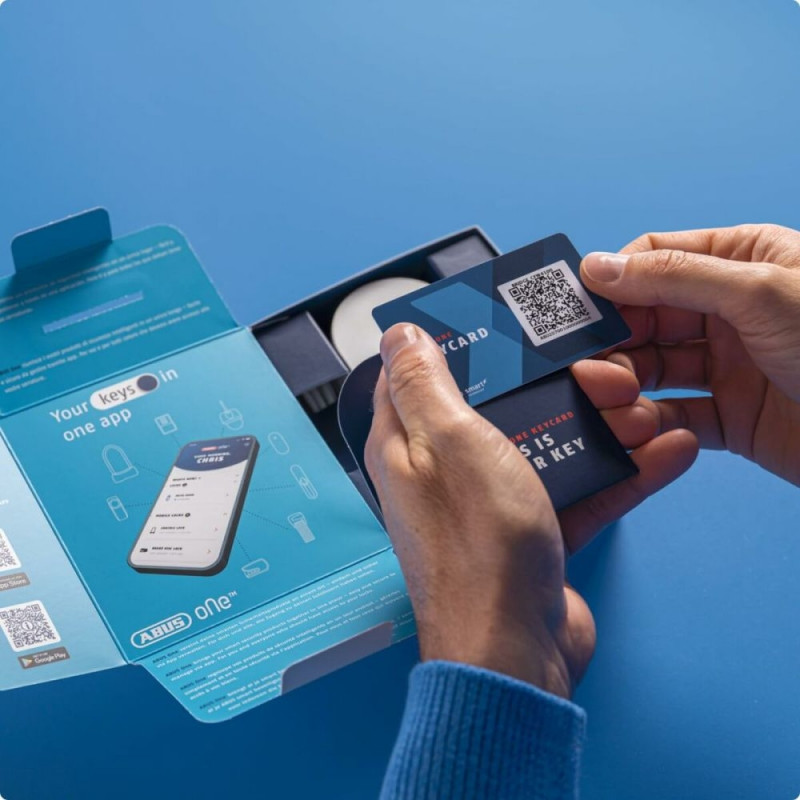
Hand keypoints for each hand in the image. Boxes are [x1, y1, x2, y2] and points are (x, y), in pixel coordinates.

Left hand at [365, 324, 695, 697]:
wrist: (515, 648)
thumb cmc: (475, 547)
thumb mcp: (448, 440)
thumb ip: (424, 383)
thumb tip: (398, 334)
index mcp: (409, 443)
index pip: (421, 372)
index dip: (459, 340)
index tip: (502, 323)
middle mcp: (445, 469)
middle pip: (499, 403)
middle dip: (550, 382)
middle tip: (601, 371)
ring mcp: (492, 500)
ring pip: (544, 442)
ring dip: (596, 424)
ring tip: (639, 410)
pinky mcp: (534, 529)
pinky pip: (577, 488)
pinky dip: (617, 472)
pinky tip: (660, 454)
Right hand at [580, 224, 799, 485]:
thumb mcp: (761, 293)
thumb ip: (675, 277)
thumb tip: (600, 266)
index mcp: (744, 261)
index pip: (658, 258)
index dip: (615, 280)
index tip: (577, 307)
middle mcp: (730, 311)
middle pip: (646, 317)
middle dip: (615, 340)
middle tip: (587, 363)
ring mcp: (728, 365)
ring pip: (653, 369)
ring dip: (627, 385)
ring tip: (614, 400)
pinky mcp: (730, 417)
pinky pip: (674, 415)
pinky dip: (651, 424)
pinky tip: (645, 427)